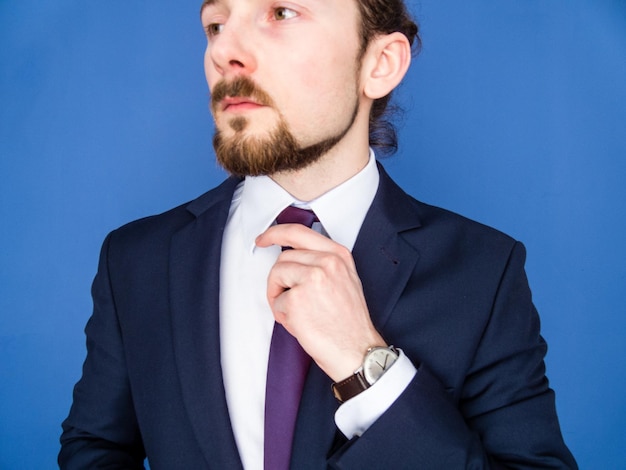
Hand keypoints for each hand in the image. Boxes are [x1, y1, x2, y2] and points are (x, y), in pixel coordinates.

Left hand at [255, 223, 385, 380]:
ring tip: (295, 312)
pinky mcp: (297, 298)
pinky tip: (300, 322)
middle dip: (280, 279)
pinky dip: (282, 314)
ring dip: (279, 295)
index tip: (263, 239)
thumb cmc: (349, 322)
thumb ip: (323, 263)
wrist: (356, 350)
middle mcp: (327, 262)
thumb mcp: (345, 280)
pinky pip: (277, 299)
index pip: (299, 232)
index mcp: (338, 255)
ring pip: (277, 274)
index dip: (276, 233)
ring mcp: (312, 278)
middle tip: (288, 299)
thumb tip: (294, 258)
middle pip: (284, 257)